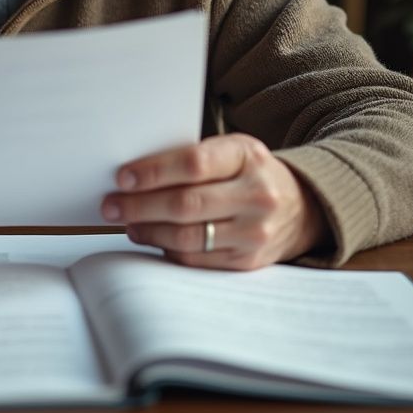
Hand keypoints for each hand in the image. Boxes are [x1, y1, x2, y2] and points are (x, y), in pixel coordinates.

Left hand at [101, 133, 326, 269]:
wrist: (302, 206)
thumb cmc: (249, 172)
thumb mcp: (232, 150)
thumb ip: (192, 157)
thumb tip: (134, 174)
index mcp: (246, 156)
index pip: (193, 163)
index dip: (153, 171)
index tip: (122, 177)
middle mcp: (256, 194)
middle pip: (186, 204)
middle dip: (140, 205)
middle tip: (110, 205)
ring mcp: (255, 232)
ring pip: (188, 237)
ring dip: (149, 230)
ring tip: (126, 222)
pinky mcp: (248, 262)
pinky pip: (198, 260)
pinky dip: (167, 250)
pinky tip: (150, 238)